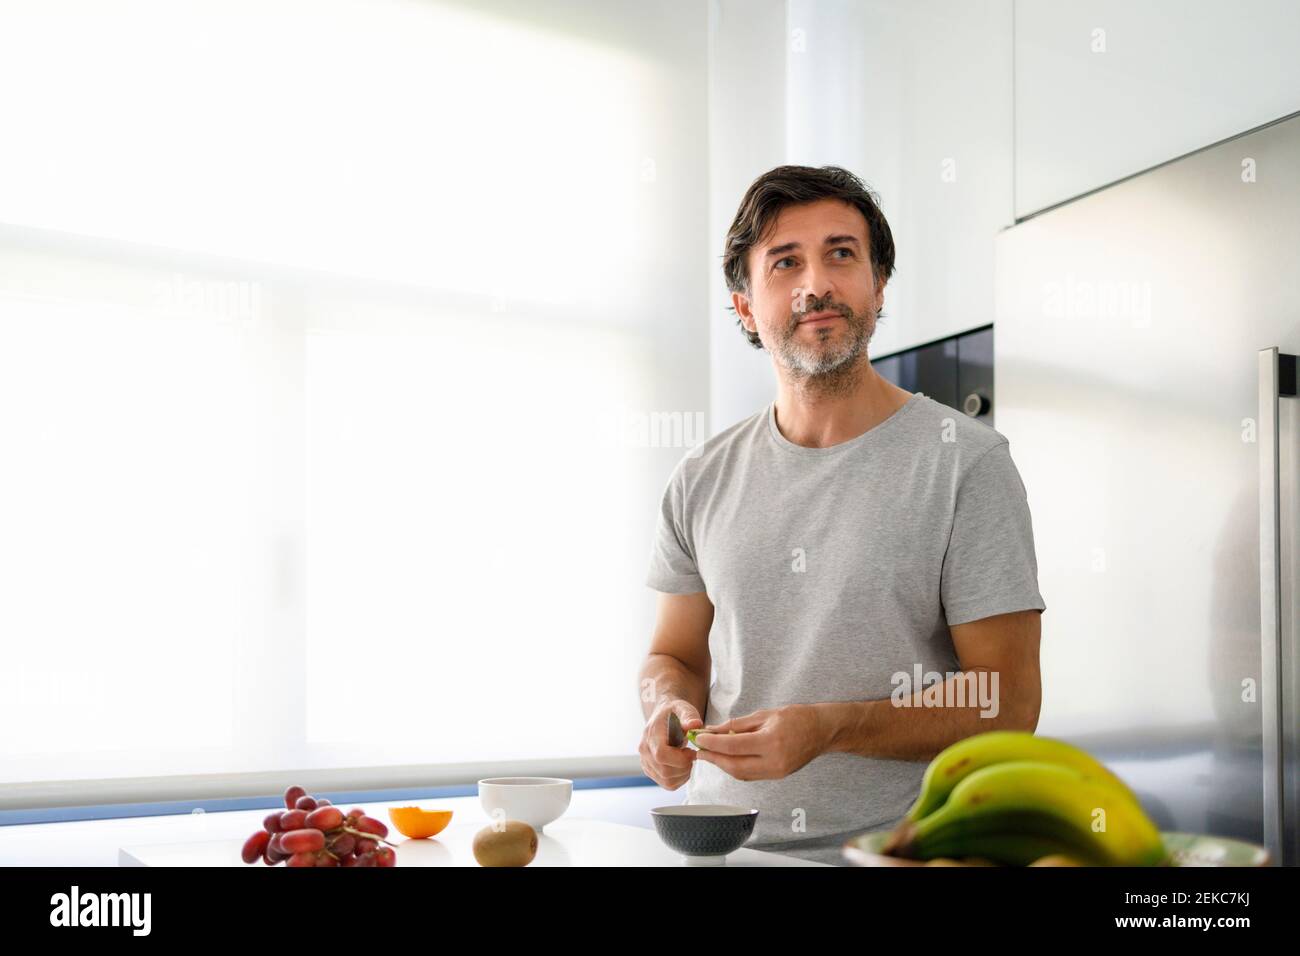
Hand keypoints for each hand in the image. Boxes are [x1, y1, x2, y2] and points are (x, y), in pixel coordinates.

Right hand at [638, 700, 701, 790]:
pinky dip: (680, 779)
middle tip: (692, 755)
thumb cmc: (674, 713)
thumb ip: (689, 716)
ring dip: (683, 774)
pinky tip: (683, 766)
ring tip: (688, 760)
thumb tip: (695, 725)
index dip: (680, 758)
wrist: (664, 716)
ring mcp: (646, 762)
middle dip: (685, 767)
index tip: (691, 752)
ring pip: (666, 781)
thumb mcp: (683, 708)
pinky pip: (667, 784)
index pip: (661, 755)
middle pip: (665, 771)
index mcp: (651, 734)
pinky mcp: (651, 770)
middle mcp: (645, 750)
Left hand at [692, 705, 827, 780]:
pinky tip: (726, 759)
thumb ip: (738, 724)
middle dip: (713, 758)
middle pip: (734, 765)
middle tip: (699, 750)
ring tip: (709, 754)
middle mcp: (774, 761)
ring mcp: (777, 772)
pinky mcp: (778, 776)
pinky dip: (735, 768)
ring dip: (722, 765)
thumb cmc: (796, 717)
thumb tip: (714, 730)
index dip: (713, 743)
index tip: (699, 737)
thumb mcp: (765, 714)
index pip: (733, 746)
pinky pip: (750, 776)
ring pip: (740, 774)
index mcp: (771, 741)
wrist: (822, 731)